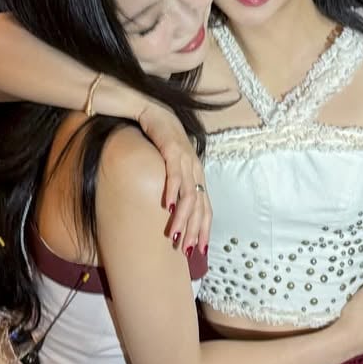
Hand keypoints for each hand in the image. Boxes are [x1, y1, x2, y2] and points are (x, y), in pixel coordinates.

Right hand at [136, 102, 212, 255]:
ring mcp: (186, 161)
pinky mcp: (172, 151)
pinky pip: (174, 174)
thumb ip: (175, 187)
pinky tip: (167, 205)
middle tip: (185, 250)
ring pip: (188, 195)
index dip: (204, 230)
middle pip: (200, 206)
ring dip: (181, 217)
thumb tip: (171, 210)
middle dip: (193, 230)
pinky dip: (172, 190)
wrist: (156, 114)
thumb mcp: (172, 168)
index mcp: (197, 177)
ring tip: (173, 234)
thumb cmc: (163, 142)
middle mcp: (195, 171)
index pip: (206, 208)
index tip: (199, 250)